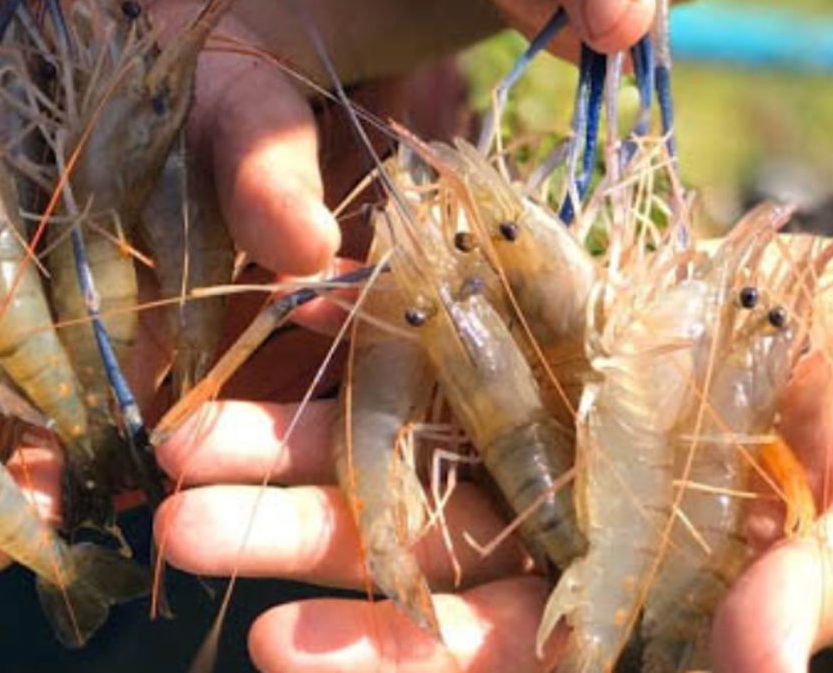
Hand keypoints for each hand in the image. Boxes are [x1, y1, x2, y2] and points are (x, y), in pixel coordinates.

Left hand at [146, 342, 832, 672]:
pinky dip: (368, 327)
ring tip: (185, 445)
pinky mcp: (505, 345)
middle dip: (291, 540)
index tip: (275, 648)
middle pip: (400, 546)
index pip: (473, 642)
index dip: (382, 652)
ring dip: (289, 444)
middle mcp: (534, 516)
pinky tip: (300, 311)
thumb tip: (771, 645)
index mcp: (597, 585)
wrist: (822, 337)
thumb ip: (807, 581)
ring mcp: (511, 428)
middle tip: (180, 529)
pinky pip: (427, 343)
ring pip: (389, 448)